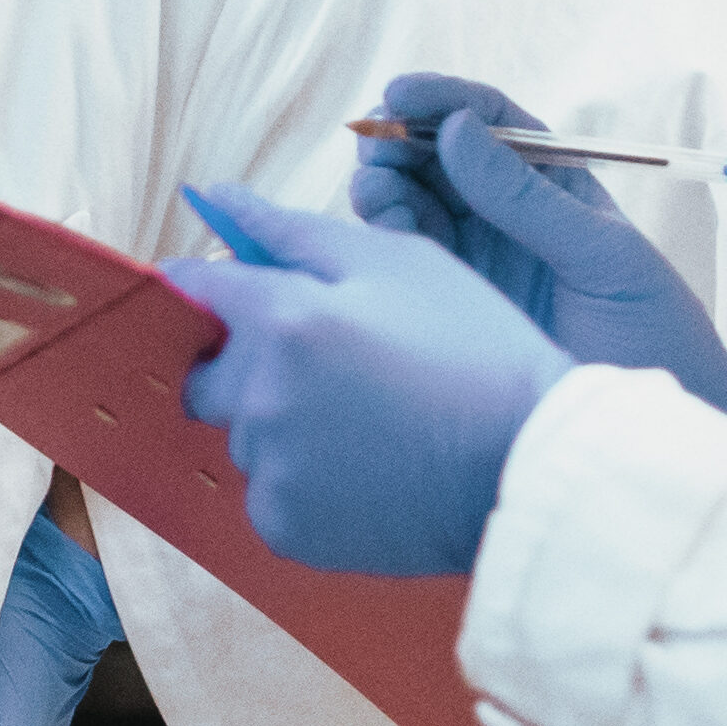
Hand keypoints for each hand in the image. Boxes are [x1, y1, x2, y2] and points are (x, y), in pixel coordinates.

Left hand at [173, 181, 573, 578]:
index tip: (237, 300)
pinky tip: (366, 469)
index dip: (214, 289)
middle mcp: (262, 395)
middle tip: (327, 369)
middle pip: (208, 374)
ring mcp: (272, 467)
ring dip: (282, 425)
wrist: (529, 463)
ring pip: (245, 436)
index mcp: (285, 320)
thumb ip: (295, 232)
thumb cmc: (474, 349)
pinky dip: (303, 482)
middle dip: (249, 364)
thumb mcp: (400, 263)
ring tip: (365, 422)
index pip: (198, 290)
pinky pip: (270, 492)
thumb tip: (217, 199)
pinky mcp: (288, 526)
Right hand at [352, 71, 726, 430]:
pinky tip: (378, 229)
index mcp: (555, 184)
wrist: (646, 429)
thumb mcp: (604, 258)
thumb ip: (528, 198)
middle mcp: (507, 212)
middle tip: (374, 144)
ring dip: (383, 183)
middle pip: (437, 153)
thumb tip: (457, 127)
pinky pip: (404, 252)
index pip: (491, 121)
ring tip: (374, 191)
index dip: (444, 99)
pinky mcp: (449, 300)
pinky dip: (381, 231)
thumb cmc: (654, 335)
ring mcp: (475, 255)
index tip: (401, 94)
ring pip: (411, 198)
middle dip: (399, 138)